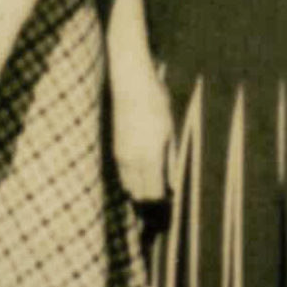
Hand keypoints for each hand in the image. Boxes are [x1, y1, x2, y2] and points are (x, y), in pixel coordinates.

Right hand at [111, 60, 174, 201]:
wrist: (131, 84)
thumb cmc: (156, 104)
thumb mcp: (169, 131)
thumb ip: (169, 159)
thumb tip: (172, 181)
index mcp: (149, 157)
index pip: (152, 193)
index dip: (162, 203)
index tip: (171, 203)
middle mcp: (131, 160)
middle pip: (138, 193)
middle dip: (149, 201)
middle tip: (163, 199)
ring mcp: (120, 154)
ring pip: (128, 185)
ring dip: (139, 190)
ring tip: (154, 187)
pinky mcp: (115, 147)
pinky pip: (123, 172)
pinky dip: (132, 178)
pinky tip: (143, 172)